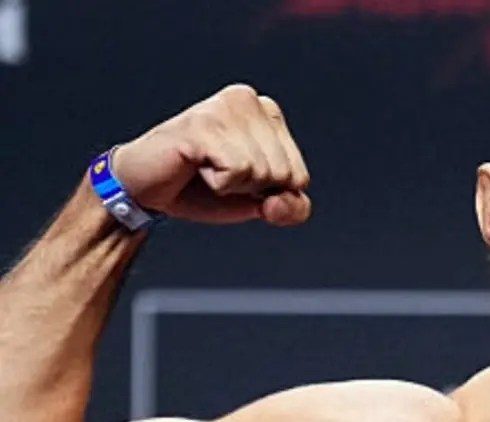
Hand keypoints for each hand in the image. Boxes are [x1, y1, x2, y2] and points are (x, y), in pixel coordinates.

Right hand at [109, 84, 310, 225]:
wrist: (145, 190)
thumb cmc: (202, 188)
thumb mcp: (260, 202)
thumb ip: (291, 208)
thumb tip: (278, 202)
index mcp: (266, 112)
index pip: (299, 176)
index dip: (267, 192)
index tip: (235, 177)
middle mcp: (247, 100)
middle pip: (285, 175)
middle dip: (251, 188)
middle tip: (216, 172)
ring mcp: (224, 108)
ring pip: (262, 172)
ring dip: (232, 185)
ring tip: (204, 167)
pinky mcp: (204, 124)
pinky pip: (237, 171)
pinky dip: (218, 184)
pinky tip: (195, 166)